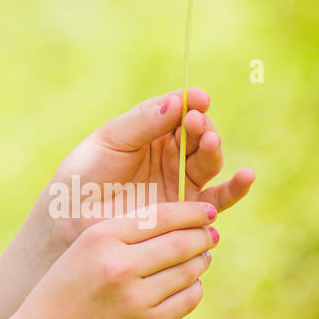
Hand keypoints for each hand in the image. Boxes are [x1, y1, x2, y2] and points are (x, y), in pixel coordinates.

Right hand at [10, 200, 218, 318]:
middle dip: (203, 235)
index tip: (206, 210)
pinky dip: (194, 289)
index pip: (159, 216)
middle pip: (180, 242)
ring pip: (187, 271)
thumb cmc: (61, 293)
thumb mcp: (81, 252)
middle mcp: (119, 264)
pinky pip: (186, 300)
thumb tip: (173, 225)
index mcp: (99, 238)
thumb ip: (120, 236)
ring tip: (203, 257)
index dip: (190, 211)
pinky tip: (191, 284)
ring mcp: (135, 297)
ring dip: (201, 261)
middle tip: (212, 233)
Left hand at [43, 87, 255, 246]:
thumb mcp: (110, 141)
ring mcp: (180, 181)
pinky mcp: (187, 211)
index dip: (189, 102)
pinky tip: (247, 176)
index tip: (198, 98)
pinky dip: (236, 188)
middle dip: (199, 125)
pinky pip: (219, 199)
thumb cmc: (84, 176)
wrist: (71, 219)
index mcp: (148, 130)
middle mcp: (169, 154)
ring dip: (213, 148)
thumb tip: (178, 102)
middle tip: (194, 122)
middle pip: (196, 133)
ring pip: (208, 160)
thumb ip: (142, 122)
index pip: (176, 110)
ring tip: (209, 140)